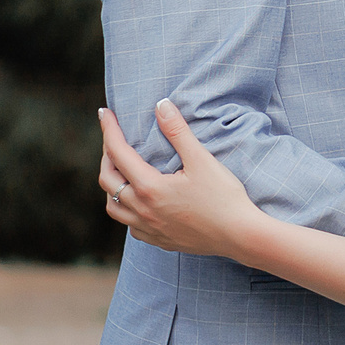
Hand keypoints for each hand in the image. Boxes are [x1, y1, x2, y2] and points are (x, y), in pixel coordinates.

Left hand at [98, 100, 263, 261]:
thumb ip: (178, 131)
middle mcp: (142, 210)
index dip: (109, 130)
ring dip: (111, 185)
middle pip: (108, 180)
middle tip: (113, 139)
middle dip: (106, 155)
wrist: (239, 235)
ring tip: (120, 171)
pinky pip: (129, 224)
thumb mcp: (202, 160)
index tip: (105, 113)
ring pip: (113, 206)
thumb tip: (161, 105)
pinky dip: (126, 209)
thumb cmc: (223, 197)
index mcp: (150, 187)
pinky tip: (138, 202)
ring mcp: (148, 228)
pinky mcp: (158, 239)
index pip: (118, 153)